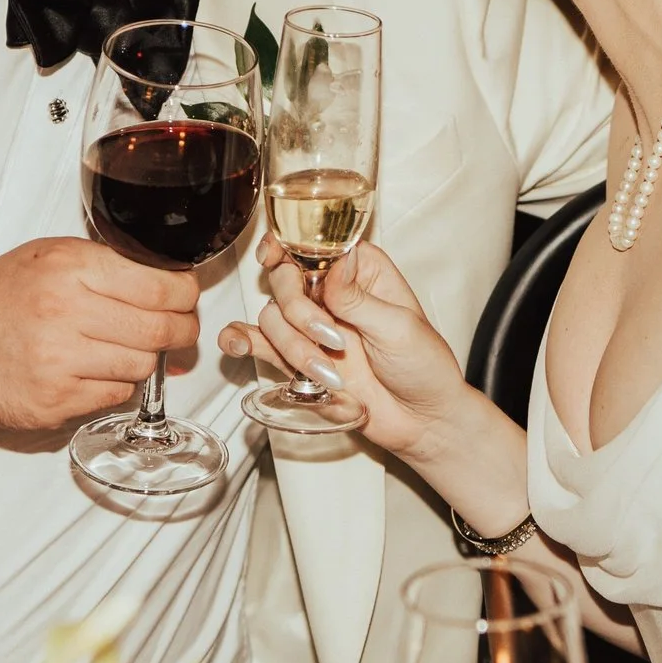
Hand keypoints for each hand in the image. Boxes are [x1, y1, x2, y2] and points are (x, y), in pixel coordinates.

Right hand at [0, 238, 197, 429]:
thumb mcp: (51, 255)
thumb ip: (108, 263)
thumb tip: (171, 284)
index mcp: (69, 269)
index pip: (160, 286)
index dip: (186, 295)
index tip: (187, 299)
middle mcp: (65, 312)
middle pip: (160, 329)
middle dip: (181, 331)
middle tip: (180, 330)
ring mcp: (60, 361)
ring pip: (143, 365)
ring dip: (145, 359)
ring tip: (125, 347)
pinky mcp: (55, 401)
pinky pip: (116, 395)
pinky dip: (116, 384)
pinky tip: (96, 370)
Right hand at [218, 238, 473, 459]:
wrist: (422, 419)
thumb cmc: (423, 367)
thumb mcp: (399, 328)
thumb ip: (358, 299)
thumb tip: (334, 263)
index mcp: (361, 271)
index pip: (315, 243)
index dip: (288, 243)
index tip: (273, 255)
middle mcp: (331, 292)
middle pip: (284, 278)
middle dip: (297, 309)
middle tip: (329, 337)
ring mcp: (312, 325)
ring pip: (272, 315)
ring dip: (292, 345)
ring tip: (331, 374)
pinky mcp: (298, 356)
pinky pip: (257, 341)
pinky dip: (241, 340)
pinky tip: (238, 345)